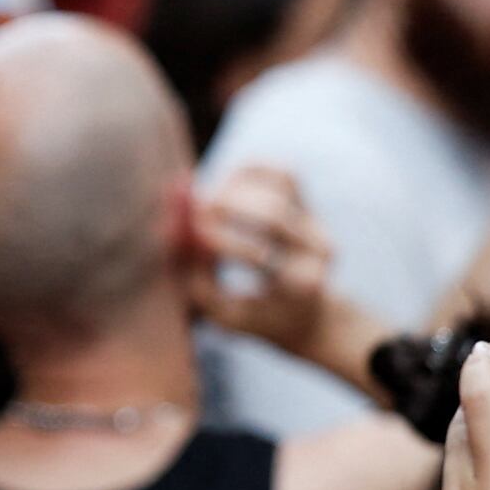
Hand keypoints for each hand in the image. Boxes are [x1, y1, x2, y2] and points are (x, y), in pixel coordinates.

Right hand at [185, 166, 343, 364]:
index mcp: (303, 286)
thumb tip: (170, 224)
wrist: (309, 315)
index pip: (260, 256)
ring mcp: (316, 222)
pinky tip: (225, 186)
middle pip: (271, 214)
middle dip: (225, 209)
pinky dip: (250, 171)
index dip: (219, 242)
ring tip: (209, 204)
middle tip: (194, 214)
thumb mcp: (221, 313)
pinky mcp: (309, 204)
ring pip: (279, 184)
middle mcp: (319, 250)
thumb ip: (193, 275)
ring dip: (235, 188)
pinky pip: (281, 172)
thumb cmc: (257, 318)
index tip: (191, 239)